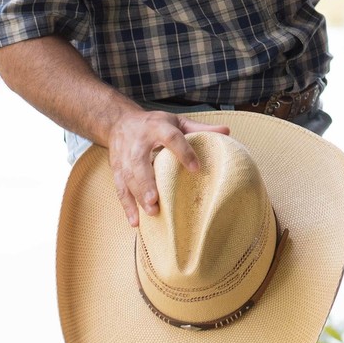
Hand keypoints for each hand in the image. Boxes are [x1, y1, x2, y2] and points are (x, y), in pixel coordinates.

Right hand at [107, 110, 230, 226]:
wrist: (119, 122)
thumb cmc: (154, 124)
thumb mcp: (177, 121)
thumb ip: (199, 128)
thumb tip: (227, 131)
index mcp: (157, 127)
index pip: (171, 138)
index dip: (183, 152)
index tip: (196, 169)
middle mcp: (138, 143)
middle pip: (140, 162)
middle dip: (147, 182)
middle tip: (157, 200)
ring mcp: (124, 157)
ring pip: (128, 178)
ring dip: (138, 196)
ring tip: (152, 212)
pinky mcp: (116, 170)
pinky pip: (120, 189)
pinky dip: (127, 206)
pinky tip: (135, 222)